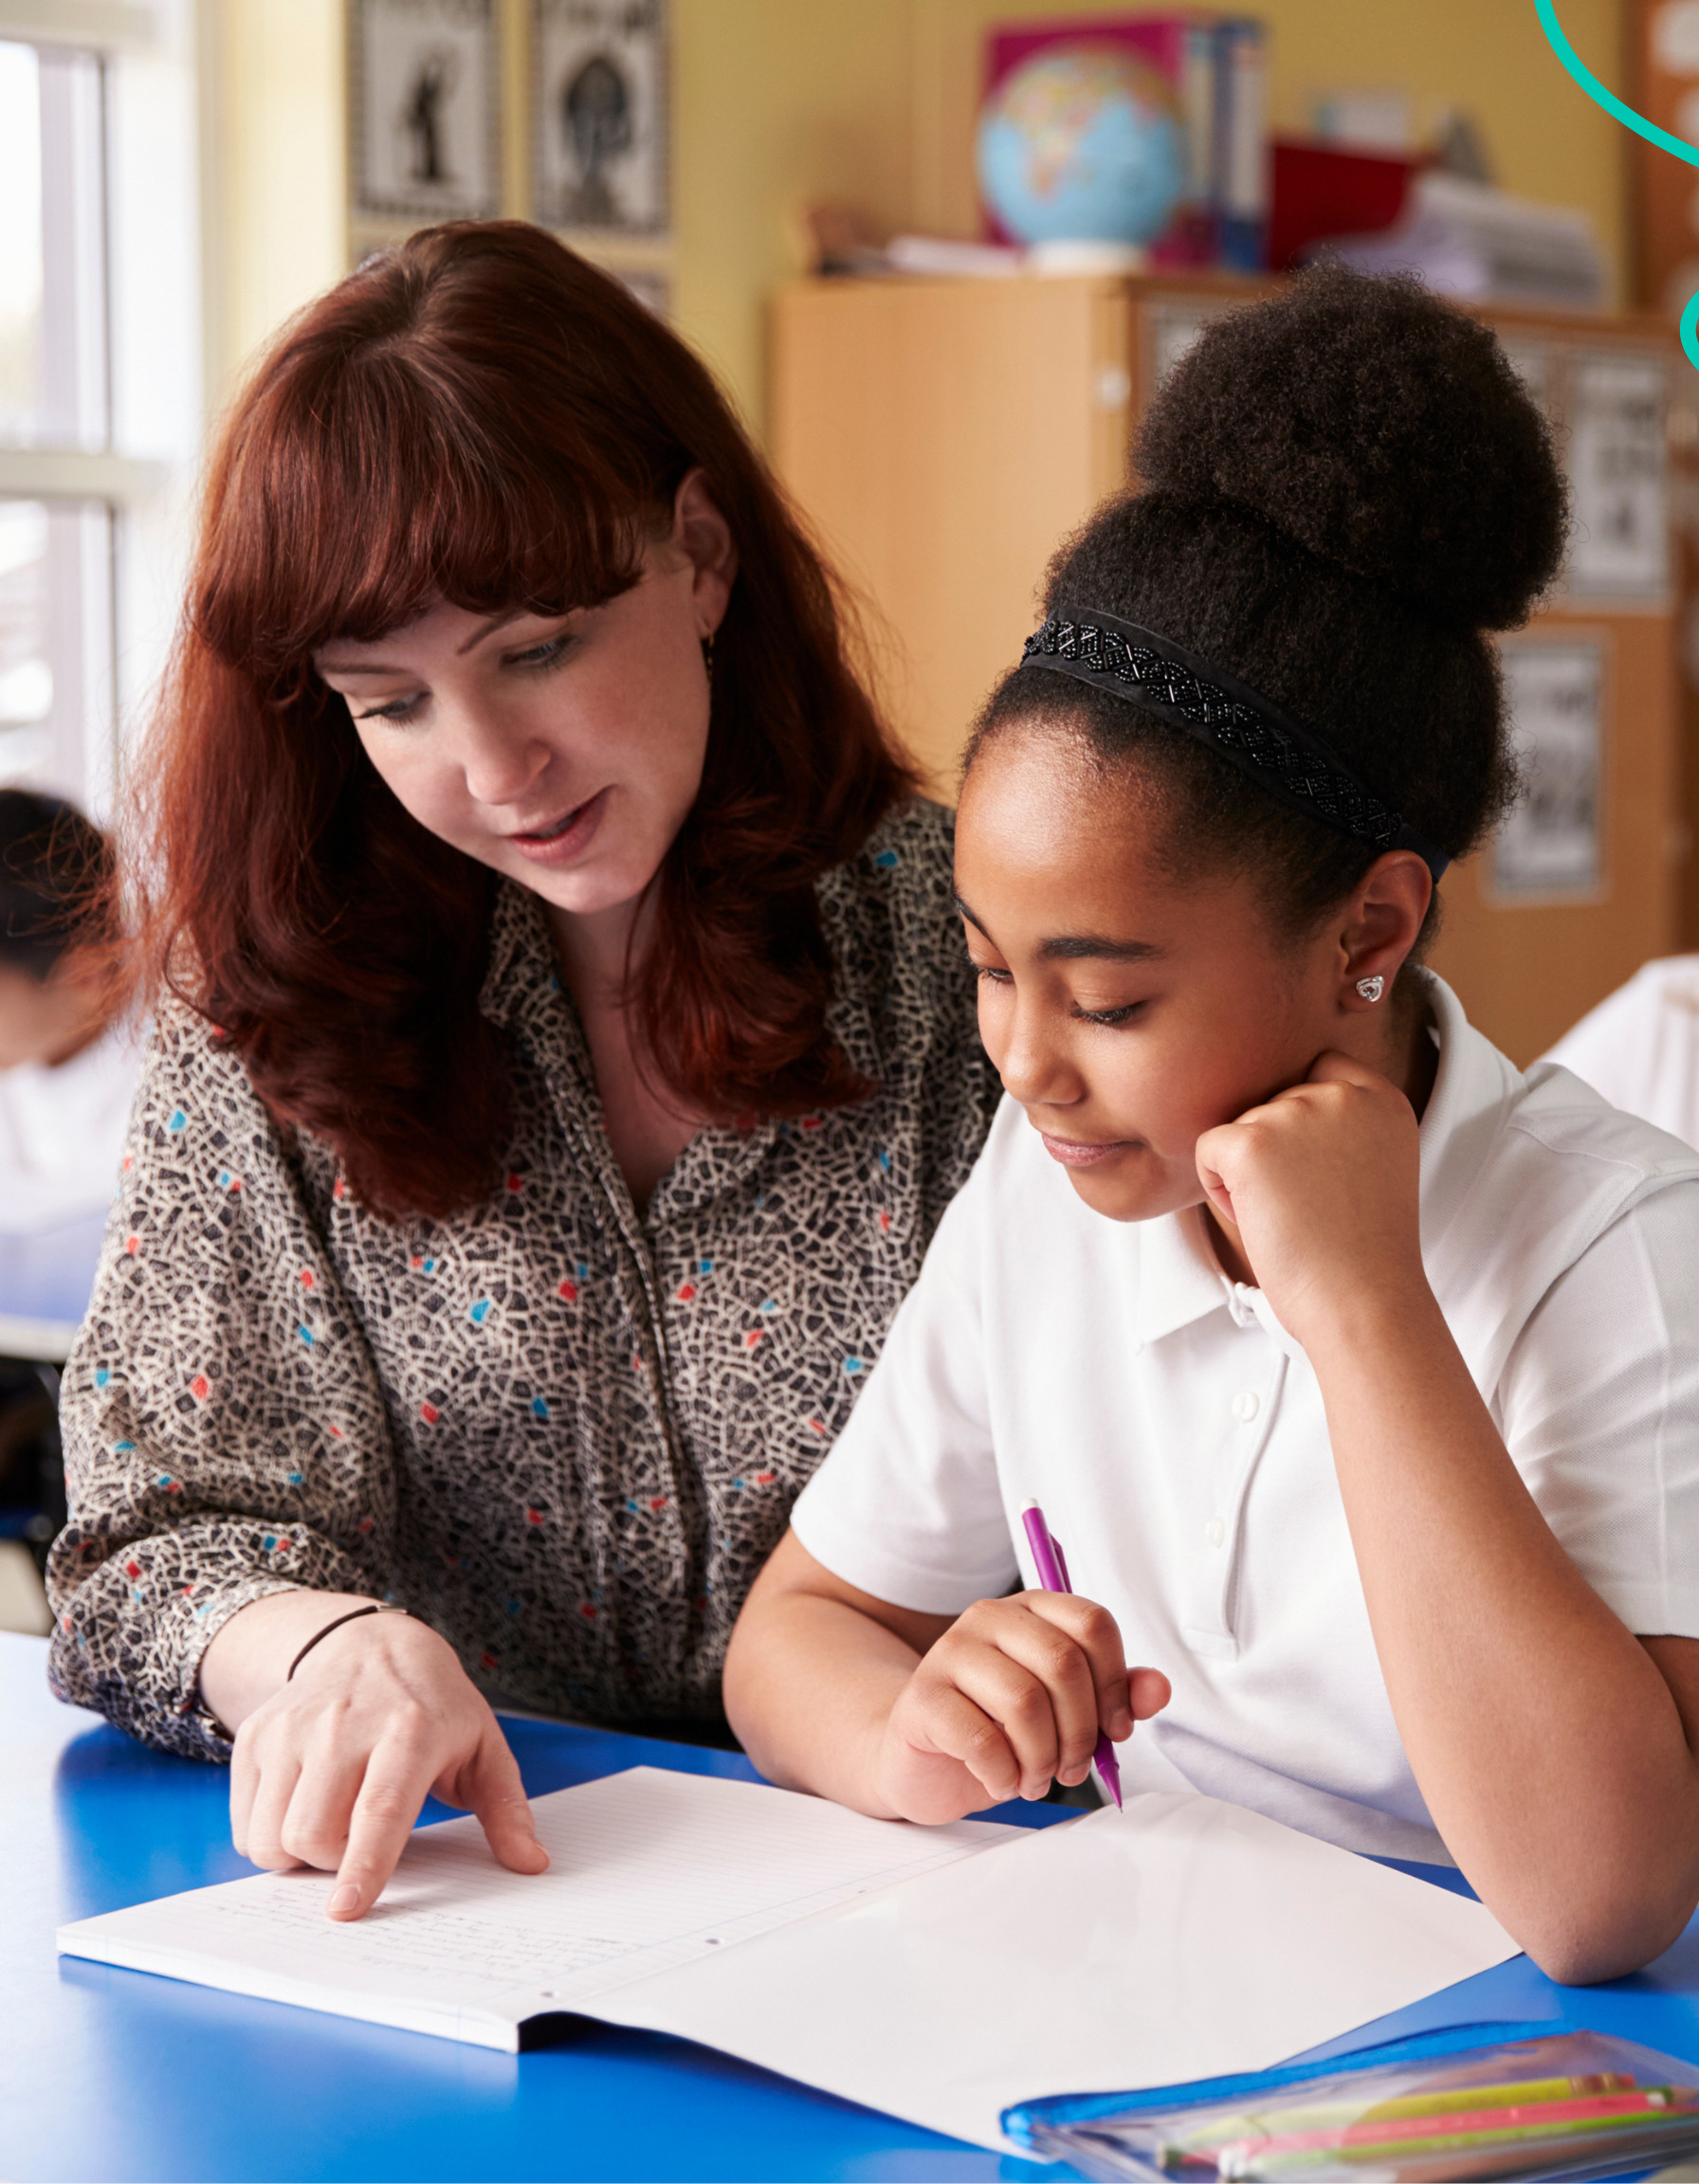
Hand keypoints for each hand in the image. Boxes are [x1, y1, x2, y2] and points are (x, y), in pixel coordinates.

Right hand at [229, 1610, 547, 1918]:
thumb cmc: (434, 1707)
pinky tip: (303, 1807)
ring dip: (299, 1856)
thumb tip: (531, 1864)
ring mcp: (292, 1727)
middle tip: (361, 1843)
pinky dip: (269, 1835)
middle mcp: (342, 1724)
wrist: (372, 1644)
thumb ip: (507, 1809)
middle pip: (313, 1834)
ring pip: (271, 1835)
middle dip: (334, 1864)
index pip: (379, 1809)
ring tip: (334, 1824)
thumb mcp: (484, 1747)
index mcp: (408, 1730)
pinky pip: (245, 1821)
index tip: (348, 1910)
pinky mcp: (257, 1734)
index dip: (363, 1865)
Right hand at [875, 1590, 1169, 1822]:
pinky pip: (981, 1739)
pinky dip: (1004, 1774)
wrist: (923, 1759)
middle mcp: (989, 1619)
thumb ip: (1113, 1696)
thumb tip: (1157, 1688)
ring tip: (1035, 1778)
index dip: (1115, 1684)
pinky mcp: (923, 1698)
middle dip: (1081, 1732)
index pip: (1092, 1623)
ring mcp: (950, 1653)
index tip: (1115, 1728)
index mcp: (1031, 1611)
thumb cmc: (998, 1730)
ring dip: (1042, 1759)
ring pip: (1024, 1701)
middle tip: (1072, 1767)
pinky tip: (1002, 1780)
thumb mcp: (1065, 1713)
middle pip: (1063, 1663)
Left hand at [1194, 1051, 1428, 1350]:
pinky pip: (1207, 1149)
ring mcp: (1295, 1113)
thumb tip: (1283, 1115)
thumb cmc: (1363, 1255)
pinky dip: (1218, 1188)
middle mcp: (1342, 1095)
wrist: (1363, 1302)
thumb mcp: (1375, 1168)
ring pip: (1241, 1129)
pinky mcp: (1251, 1142)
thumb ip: (1342, 1128)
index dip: (1305, 1120)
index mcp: (1382, 1100)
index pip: (1322, 1068)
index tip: (1320, 1169)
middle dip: (1276, 1153)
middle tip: (1312, 1208)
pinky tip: (1260, 1218)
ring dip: (1249, 1174)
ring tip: (1293, 1218)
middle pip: (1274, 1103)